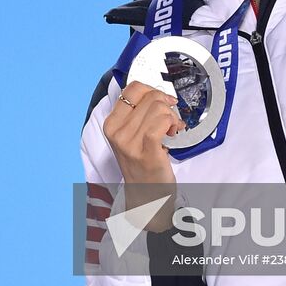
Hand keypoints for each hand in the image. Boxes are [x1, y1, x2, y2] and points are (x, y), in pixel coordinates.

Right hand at [103, 81, 184, 231]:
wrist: (147, 196)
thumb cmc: (143, 163)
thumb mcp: (131, 136)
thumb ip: (137, 113)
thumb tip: (156, 92)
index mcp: (111, 124)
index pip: (132, 89)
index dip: (152, 91)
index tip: (161, 102)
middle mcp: (117, 132)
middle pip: (150, 96)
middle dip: (166, 104)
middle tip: (169, 119)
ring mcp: (130, 143)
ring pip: (158, 107)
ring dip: (171, 116)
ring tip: (171, 129)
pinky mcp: (146, 151)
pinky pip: (162, 122)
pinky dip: (172, 123)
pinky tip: (173, 133)